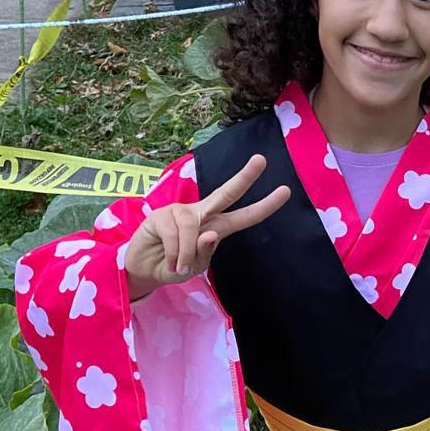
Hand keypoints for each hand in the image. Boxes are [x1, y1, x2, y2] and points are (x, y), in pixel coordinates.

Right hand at [125, 155, 290, 299]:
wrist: (143, 270)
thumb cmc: (174, 266)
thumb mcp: (194, 267)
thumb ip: (203, 253)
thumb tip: (209, 234)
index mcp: (217, 226)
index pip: (244, 216)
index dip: (265, 206)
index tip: (286, 191)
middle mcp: (202, 213)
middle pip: (226, 193)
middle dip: (244, 176)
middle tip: (261, 160)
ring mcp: (181, 211)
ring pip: (193, 228)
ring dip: (186, 254)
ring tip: (179, 265)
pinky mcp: (160, 215)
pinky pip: (174, 234)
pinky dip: (174, 253)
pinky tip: (169, 260)